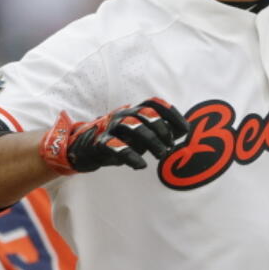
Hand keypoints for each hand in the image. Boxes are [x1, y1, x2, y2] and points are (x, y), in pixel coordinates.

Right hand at [40, 98, 189, 174]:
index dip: (172, 114)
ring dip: (150, 141)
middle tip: (170, 147)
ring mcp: (110, 127)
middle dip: (162, 129)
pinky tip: (141, 165)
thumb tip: (182, 133)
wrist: (82, 149)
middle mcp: (122, 114)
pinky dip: (130, 156)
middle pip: (145, 114)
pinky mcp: (99, 143)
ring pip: (132, 126)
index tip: (186, 130)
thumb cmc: (117, 141)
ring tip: (161, 155)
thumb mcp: (138, 135)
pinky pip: (116, 146)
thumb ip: (157, 133)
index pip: (154, 104)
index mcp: (133, 110)